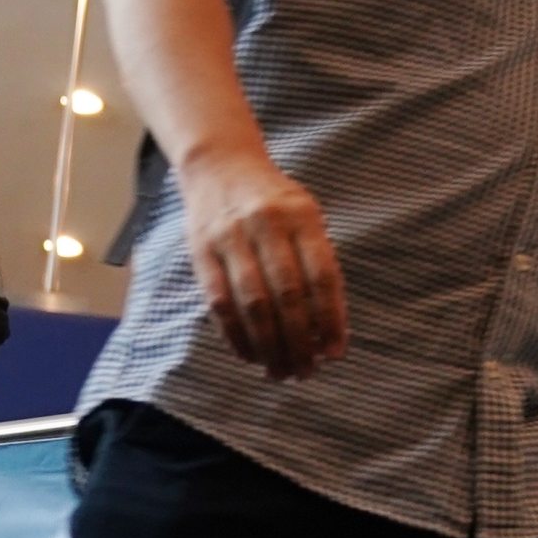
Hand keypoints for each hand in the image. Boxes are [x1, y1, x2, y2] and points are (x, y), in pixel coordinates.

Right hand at [179, 151, 348, 380]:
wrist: (219, 165)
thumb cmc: (274, 202)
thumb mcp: (306, 216)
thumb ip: (318, 263)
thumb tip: (329, 331)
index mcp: (302, 216)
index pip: (322, 277)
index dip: (332, 320)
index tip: (336, 354)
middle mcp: (267, 224)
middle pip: (288, 296)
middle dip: (299, 341)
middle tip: (306, 372)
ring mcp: (230, 237)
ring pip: (253, 304)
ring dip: (268, 346)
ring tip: (279, 371)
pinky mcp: (201, 251)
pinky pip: (219, 302)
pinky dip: (236, 335)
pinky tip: (249, 355)